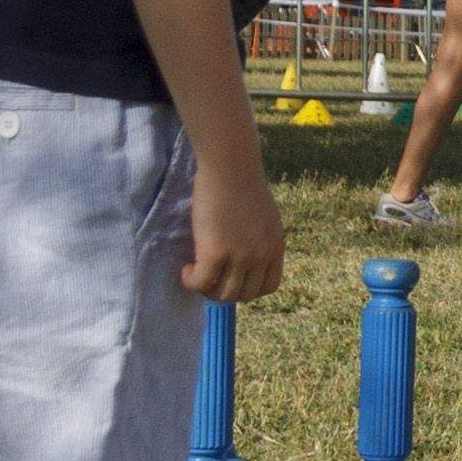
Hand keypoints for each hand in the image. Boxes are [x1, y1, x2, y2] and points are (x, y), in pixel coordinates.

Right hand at [185, 155, 284, 303]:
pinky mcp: (216, 252)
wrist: (230, 165)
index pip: (268, 287)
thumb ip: (259, 239)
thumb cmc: (241, 183)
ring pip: (223, 294)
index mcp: (276, 247)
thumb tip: (244, 259)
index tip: (230, 279)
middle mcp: (262, 255)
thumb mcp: (264, 217)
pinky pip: (202, 282)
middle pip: (244, 295)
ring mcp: (241, 256)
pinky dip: (191, 282)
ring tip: (195, 272)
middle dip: (224, 292)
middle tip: (207, 277)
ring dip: (206, 289)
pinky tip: (185, 269)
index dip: (247, 289)